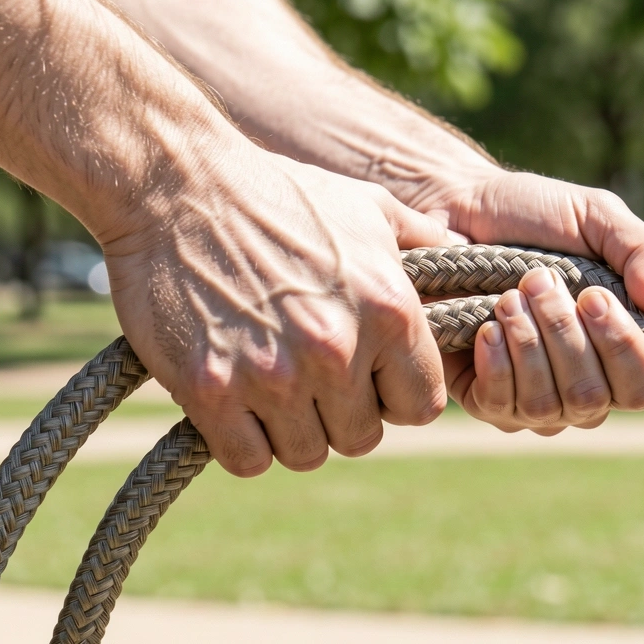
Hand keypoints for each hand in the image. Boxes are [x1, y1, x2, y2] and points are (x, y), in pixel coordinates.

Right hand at [98, 143, 456, 475]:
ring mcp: (272, 375)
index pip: (422, 406)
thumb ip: (424, 243)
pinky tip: (233, 400)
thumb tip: (466, 259)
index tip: (367, 377)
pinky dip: (241, 441)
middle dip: (339, 415)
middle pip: (361, 437)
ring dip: (289, 430)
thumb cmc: (278, 192)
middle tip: (308, 377)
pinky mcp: (211, 390)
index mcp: (389, 310)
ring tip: (269, 383)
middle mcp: (337, 350)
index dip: (395, 397)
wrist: (177, 185)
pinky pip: (247, 459)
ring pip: (305, 454)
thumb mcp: (368, 207)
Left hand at [413, 170, 643, 433]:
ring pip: (546, 405)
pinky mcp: (482, 399)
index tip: (593, 295)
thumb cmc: (534, 215)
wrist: (457, 207)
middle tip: (537, 281)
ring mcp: (532, 401)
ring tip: (509, 296)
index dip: (622, 348)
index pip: (641, 388)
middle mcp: (582, 387)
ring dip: (528, 342)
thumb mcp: (597, 217)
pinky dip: (497, 363)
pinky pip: (499, 407)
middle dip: (563, 333)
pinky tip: (487, 327)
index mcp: (620, 349)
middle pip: (591, 397)